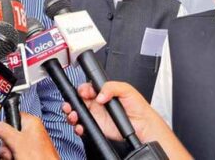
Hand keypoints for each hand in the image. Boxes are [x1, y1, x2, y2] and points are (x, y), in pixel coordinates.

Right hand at [0, 113, 59, 159]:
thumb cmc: (38, 157)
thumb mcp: (16, 141)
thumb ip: (4, 131)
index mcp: (31, 122)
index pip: (14, 116)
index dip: (6, 126)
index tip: (4, 134)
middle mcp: (32, 130)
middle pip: (10, 132)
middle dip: (7, 144)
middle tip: (10, 150)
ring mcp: (31, 142)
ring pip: (12, 144)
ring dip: (9, 152)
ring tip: (14, 157)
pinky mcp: (30, 152)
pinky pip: (16, 151)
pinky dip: (14, 156)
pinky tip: (16, 159)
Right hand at [64, 82, 192, 158]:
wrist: (142, 124)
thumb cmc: (136, 105)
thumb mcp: (126, 89)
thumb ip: (111, 87)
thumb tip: (100, 94)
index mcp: (102, 91)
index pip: (87, 88)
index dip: (82, 89)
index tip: (84, 92)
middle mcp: (97, 102)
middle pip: (78, 99)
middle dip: (72, 101)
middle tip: (72, 104)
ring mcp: (95, 114)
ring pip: (77, 112)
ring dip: (72, 113)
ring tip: (74, 115)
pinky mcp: (96, 126)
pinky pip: (83, 126)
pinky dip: (78, 126)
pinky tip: (80, 125)